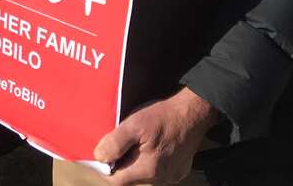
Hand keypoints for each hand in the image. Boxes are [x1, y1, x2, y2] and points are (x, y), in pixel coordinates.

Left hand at [95, 88, 219, 183]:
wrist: (193, 113)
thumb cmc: (164, 117)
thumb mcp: (134, 125)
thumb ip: (115, 143)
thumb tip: (99, 158)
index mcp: (148, 170)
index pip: (116, 180)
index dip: (106, 168)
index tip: (103, 154)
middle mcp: (161, 179)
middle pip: (130, 178)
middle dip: (122, 163)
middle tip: (123, 142)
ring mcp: (171, 176)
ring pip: (143, 175)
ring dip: (136, 162)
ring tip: (138, 142)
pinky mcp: (178, 171)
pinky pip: (157, 172)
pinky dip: (150, 162)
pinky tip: (152, 145)